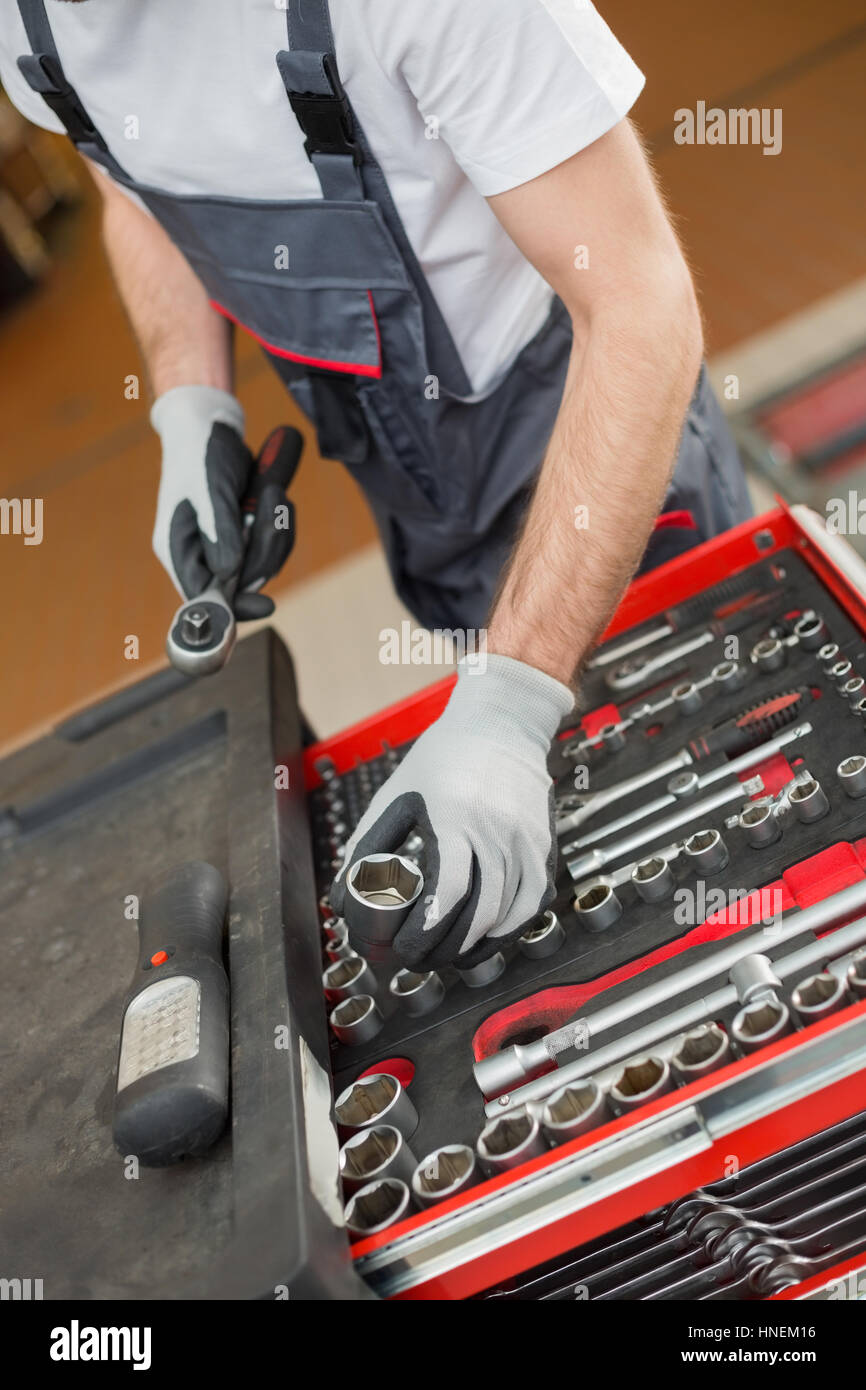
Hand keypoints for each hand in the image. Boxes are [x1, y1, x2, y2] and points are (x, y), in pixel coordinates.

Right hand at [151, 386, 296, 618]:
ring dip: (276, 533)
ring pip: (260, 565)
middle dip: (265, 549)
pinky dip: (279, 524)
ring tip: (271, 491)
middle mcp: (198, 553)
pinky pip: (269, 546)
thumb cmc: (201, 453)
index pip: (203, 596)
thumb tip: (230, 574)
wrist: (209, 424)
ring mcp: (221, 545)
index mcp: (177, 548)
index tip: (265, 605)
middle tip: (272, 505)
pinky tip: (274, 494)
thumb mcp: (210, 490)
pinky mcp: (241, 534)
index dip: (234, 606)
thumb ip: (220, 532)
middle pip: (240, 582)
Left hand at [329, 655, 573, 967]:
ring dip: (474, 945)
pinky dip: (508, 929)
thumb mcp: (396, 797)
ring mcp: (526, 841)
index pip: (448, 890)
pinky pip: (532, 903)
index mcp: (456, 816)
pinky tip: (485, 938)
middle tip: (416, 958)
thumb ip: (369, 848)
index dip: (426, 930)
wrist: (503, 723)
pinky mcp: (543, 846)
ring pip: (507, 915)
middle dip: (444, 948)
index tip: (404, 947)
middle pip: (478, 913)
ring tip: (445, 954)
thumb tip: (346, 899)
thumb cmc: (444, 756)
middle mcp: (498, 830)